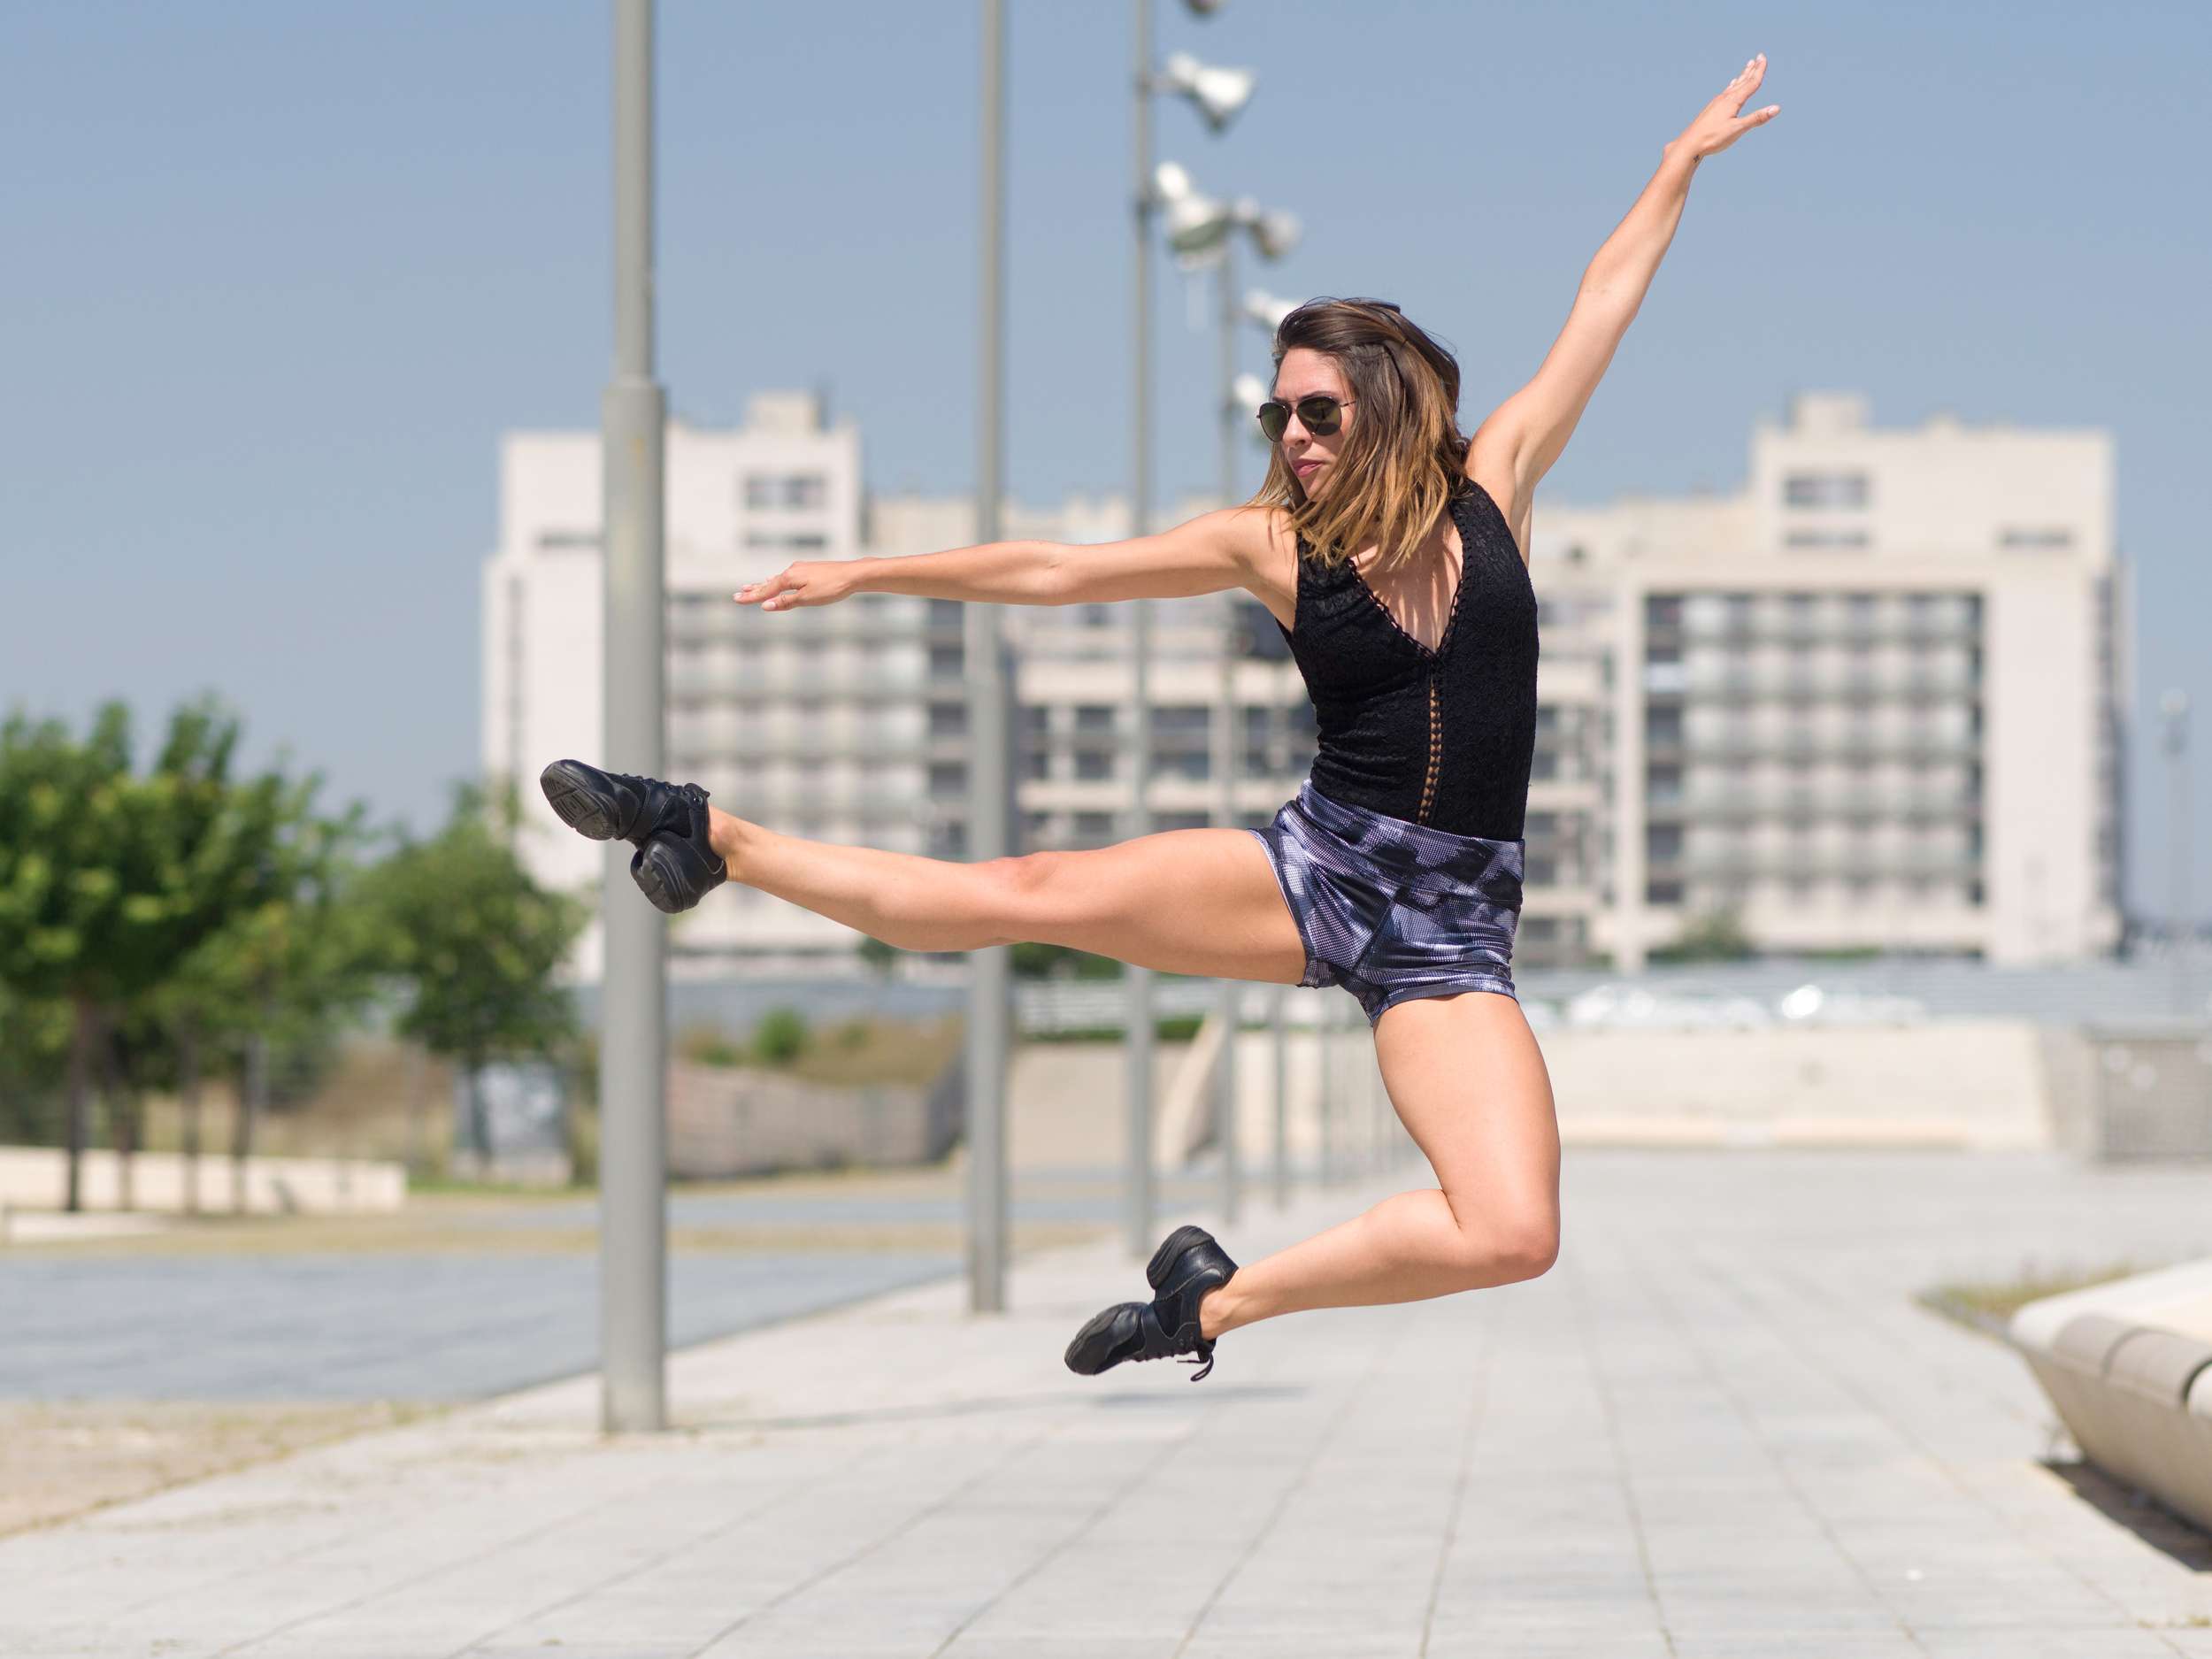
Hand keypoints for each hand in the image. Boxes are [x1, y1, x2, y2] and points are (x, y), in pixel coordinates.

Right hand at [733, 561, 856, 611]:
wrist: (854, 574)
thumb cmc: (831, 588)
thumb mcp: (807, 599)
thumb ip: (785, 602)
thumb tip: (765, 606)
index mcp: (789, 577)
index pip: (765, 590)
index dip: (751, 597)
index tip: (736, 599)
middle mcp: (792, 570)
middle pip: (768, 583)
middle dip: (753, 590)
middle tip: (737, 594)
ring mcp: (801, 569)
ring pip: (778, 579)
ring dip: (764, 585)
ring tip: (750, 587)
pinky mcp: (809, 570)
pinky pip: (787, 577)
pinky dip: (778, 581)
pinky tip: (776, 580)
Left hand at [1666, 52, 1779, 164]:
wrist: (1689, 145)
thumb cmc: (1713, 138)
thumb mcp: (1737, 129)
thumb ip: (1756, 118)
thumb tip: (1776, 108)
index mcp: (1733, 101)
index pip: (1751, 83)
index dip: (1759, 71)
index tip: (1764, 58)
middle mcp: (1725, 98)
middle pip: (1743, 81)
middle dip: (1752, 69)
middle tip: (1759, 56)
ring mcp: (1717, 103)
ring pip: (1734, 85)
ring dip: (1743, 75)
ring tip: (1748, 66)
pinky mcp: (1712, 109)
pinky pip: (1725, 92)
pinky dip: (1732, 86)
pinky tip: (1731, 86)